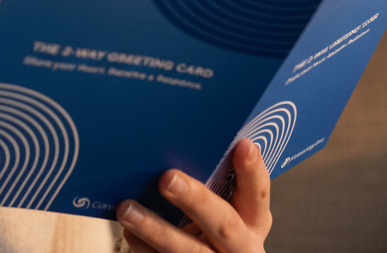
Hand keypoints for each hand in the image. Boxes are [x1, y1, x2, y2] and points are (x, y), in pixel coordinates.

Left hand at [117, 139, 271, 252]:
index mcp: (253, 221)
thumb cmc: (213, 230)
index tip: (243, 145)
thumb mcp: (227, 210)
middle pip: (223, 223)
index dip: (252, 171)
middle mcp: (240, 246)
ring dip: (156, 229)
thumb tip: (175, 146)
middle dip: (196, 200)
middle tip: (168, 178)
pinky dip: (144, 247)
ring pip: (188, 250)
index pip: (258, 194)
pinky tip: (129, 232)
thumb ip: (213, 185)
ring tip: (128, 209)